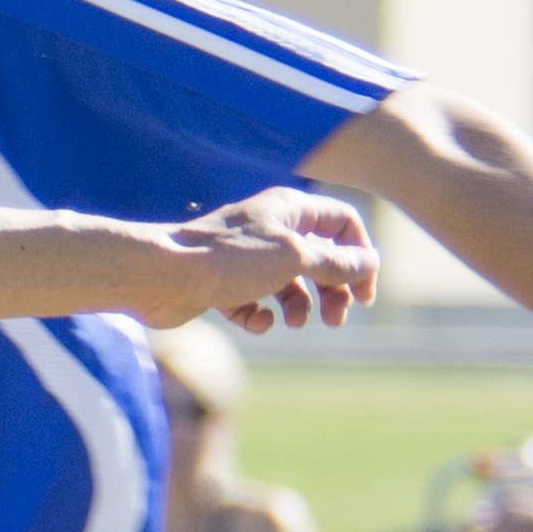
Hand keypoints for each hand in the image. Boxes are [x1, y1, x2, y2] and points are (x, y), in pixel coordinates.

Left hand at [122, 187, 378, 332]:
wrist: (161, 277)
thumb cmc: (229, 260)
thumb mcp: (295, 257)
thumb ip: (336, 261)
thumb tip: (371, 262)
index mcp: (290, 209)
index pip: (343, 223)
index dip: (360, 255)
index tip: (365, 292)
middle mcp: (269, 229)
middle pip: (320, 257)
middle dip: (333, 289)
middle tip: (336, 318)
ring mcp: (245, 258)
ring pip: (288, 283)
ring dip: (299, 306)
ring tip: (293, 322)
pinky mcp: (222, 285)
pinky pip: (254, 303)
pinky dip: (259, 316)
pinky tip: (255, 321)